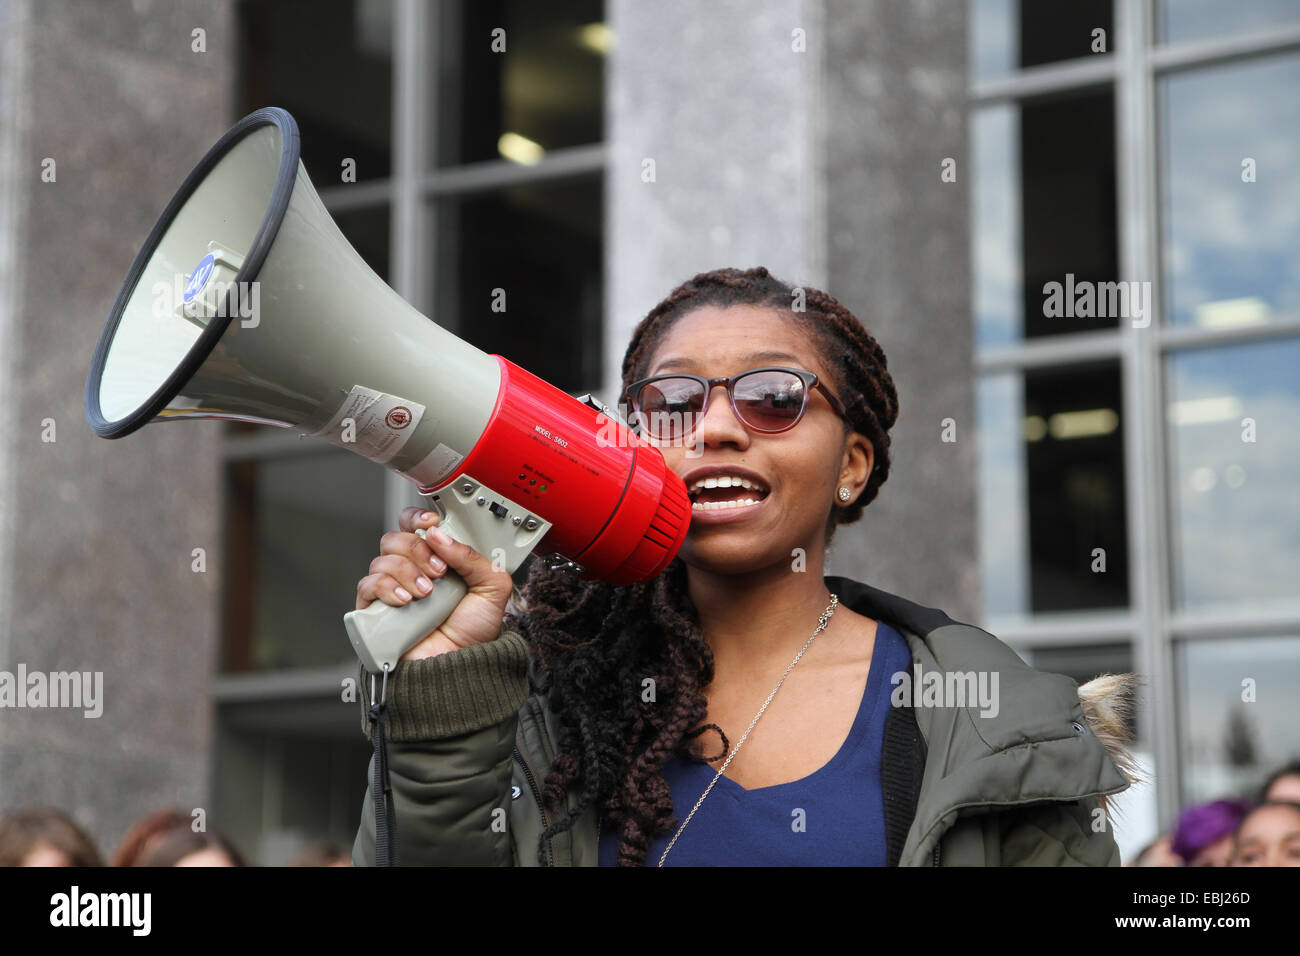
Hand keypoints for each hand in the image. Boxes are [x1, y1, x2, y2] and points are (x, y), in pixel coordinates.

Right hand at [354, 507, 515, 660]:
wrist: (460, 666)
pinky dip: (387, 587)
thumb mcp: (492, 587)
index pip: (415, 524)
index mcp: (436, 558)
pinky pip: (368, 585)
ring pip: (383, 559)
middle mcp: (412, 569)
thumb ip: (473, 556)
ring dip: (408, 572)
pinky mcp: (376, 608)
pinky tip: (406, 600)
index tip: (432, 522)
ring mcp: (392, 588)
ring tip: (427, 594)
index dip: (418, 517)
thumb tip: (440, 534)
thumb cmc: (473, 631)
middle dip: (419, 549)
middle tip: (439, 571)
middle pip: (395, 537)